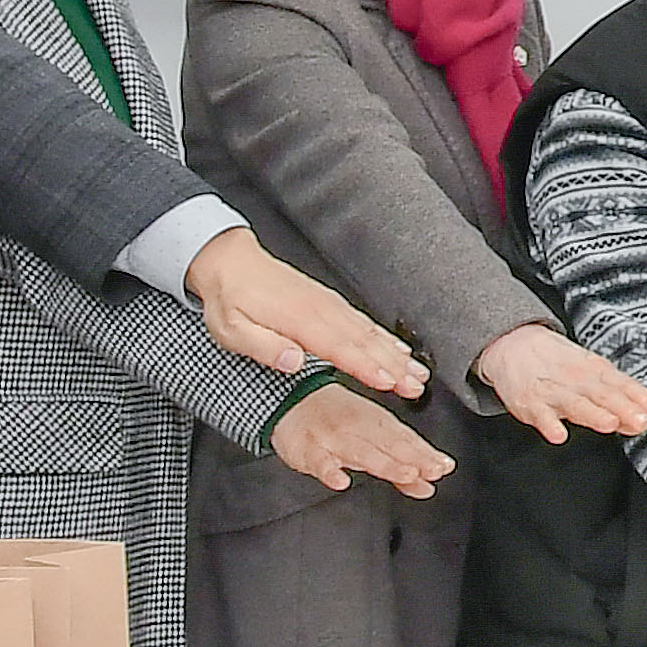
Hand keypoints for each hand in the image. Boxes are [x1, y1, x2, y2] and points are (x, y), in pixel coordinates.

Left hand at [185, 228, 425, 397]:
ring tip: (418, 372)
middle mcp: (319, 310)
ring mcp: (327, 305)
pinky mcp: (329, 303)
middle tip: (416, 385)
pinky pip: (363, 321)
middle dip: (394, 365)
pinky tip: (398, 348)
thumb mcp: (230, 328)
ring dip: (397, 353)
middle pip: (364, 341)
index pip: (339, 347)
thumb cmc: (229, 298)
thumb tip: (291, 361)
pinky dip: (385, 336)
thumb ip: (261, 346)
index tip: (388, 382)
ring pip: (369, 332)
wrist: (231, 261)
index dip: (366, 366)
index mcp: (297, 319)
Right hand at [269, 385, 451, 497]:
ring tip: (406, 475)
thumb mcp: (369, 433)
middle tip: (433, 471)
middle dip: (413, 458)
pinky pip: (318, 462)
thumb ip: (398, 461)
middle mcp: (357, 427)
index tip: (442, 466)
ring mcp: (332, 438)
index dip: (424, 453)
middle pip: (388, 444)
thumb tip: (429, 481)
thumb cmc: (336, 416)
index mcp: (375, 420)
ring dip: (384, 463)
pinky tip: (341, 481)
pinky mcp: (307, 450)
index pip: (404, 439)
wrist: (290, 398)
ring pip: (360, 452)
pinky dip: (329, 471)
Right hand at [472, 324, 646, 444]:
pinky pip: (540, 417)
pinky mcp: (531, 404)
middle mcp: (577, 381)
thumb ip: (619, 392)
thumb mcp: (591, 368)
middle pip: (603, 396)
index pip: (620, 384)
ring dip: (593, 414)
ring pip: (576, 405)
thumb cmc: (558, 361)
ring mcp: (554, 393)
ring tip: (609, 423)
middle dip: (623, 409)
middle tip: (641, 421)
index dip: (637, 397)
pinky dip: (549, 425)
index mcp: (594, 371)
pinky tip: (558, 434)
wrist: (513, 345)